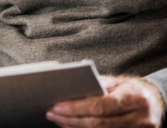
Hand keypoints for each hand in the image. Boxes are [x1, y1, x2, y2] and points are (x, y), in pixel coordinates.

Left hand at [46, 75, 164, 127]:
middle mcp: (139, 118)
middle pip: (98, 123)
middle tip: (51, 113)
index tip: (57, 106)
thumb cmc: (131, 89)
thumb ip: (98, 85)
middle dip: (71, 119)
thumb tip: (71, 88)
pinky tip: (72, 126)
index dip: (77, 108)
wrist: (155, 102)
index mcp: (134, 98)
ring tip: (58, 120)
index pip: (101, 106)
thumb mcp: (118, 82)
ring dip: (75, 127)